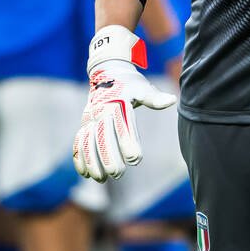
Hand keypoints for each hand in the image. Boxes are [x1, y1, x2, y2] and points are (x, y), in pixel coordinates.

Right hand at [73, 25, 176, 181]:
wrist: (107, 71)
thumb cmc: (130, 84)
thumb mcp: (142, 88)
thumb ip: (154, 98)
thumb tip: (171, 100)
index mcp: (117, 103)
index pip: (122, 126)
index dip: (128, 143)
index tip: (136, 160)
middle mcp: (100, 111)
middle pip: (101, 137)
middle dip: (108, 157)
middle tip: (118, 173)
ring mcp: (90, 118)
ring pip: (87, 142)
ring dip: (92, 162)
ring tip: (102, 179)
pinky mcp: (84, 124)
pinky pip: (78, 142)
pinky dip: (79, 158)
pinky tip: (86, 174)